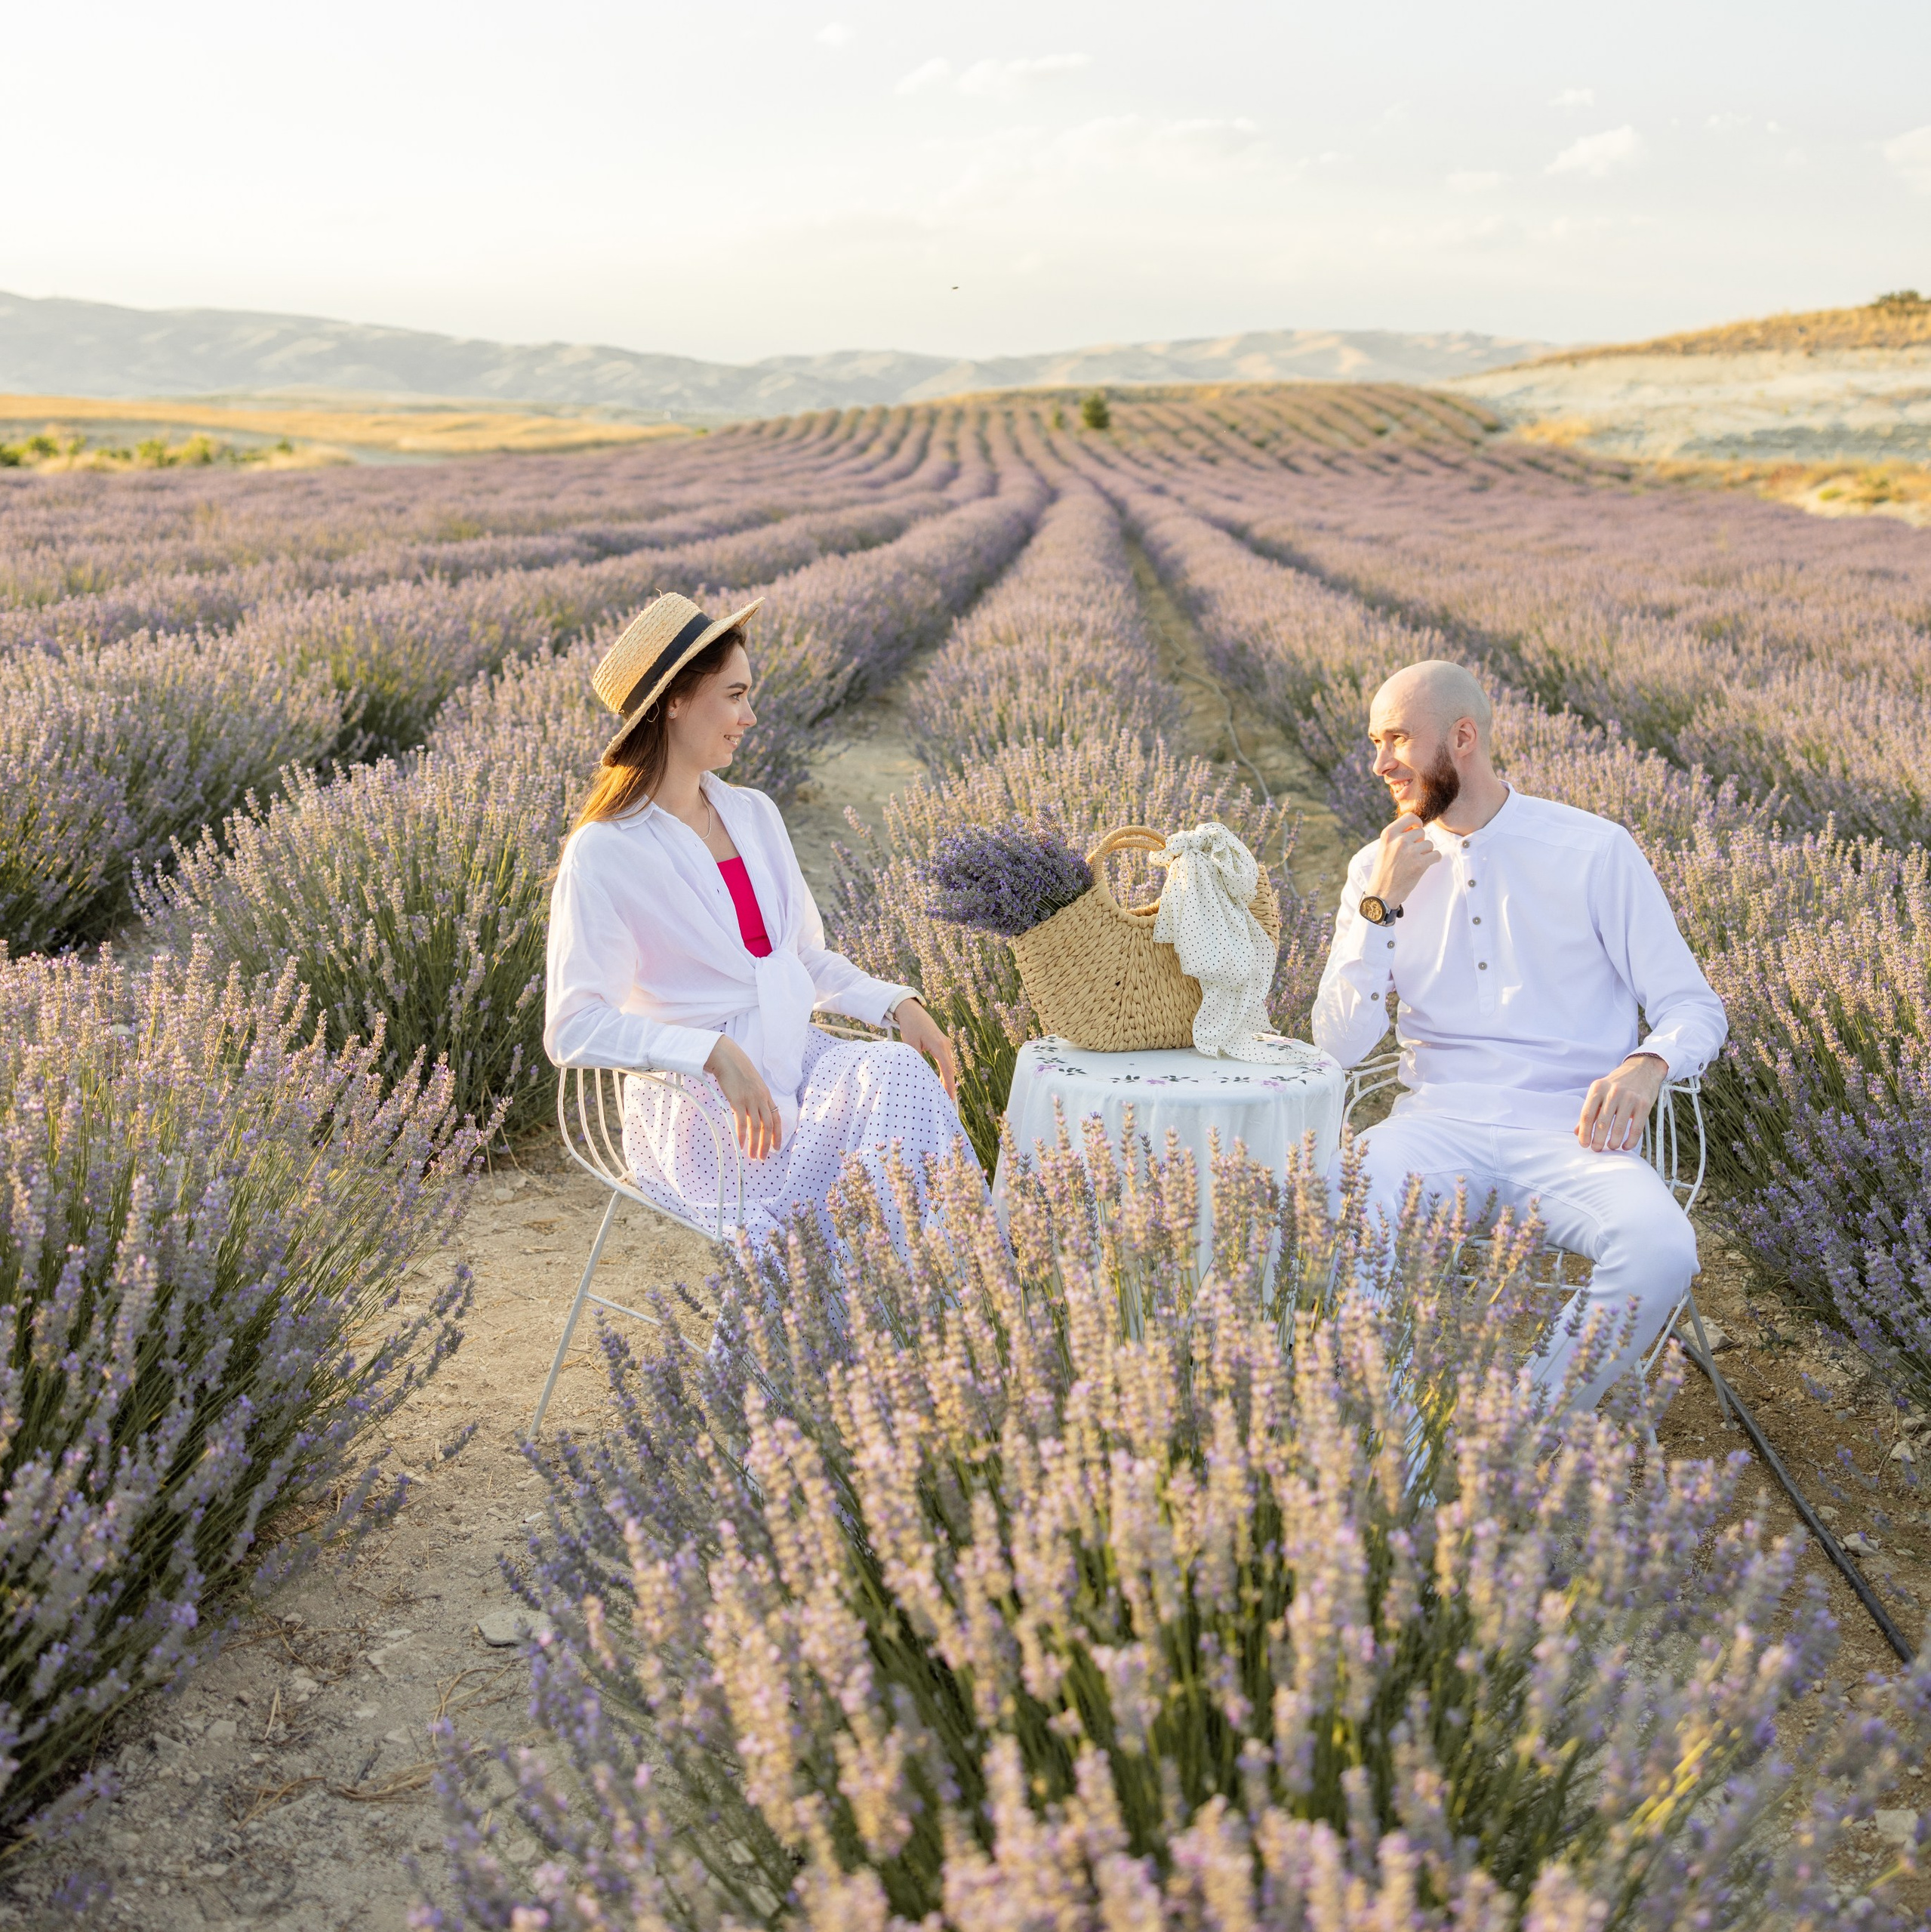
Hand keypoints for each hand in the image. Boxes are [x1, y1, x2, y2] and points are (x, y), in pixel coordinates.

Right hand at [704, 1035, 782, 1161]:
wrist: (727, 1058)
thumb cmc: (737, 1070)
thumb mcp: (752, 1083)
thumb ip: (755, 1097)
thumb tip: (754, 1112)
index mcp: (766, 1095)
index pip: (776, 1119)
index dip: (778, 1135)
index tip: (776, 1148)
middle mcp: (761, 1099)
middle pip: (768, 1127)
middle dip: (766, 1145)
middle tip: (763, 1158)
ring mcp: (750, 1100)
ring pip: (757, 1127)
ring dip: (755, 1144)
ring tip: (752, 1156)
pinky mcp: (738, 1101)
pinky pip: (741, 1122)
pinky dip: (742, 1136)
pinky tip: (741, 1145)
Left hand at [893, 997, 959, 1102]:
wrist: (912, 1011)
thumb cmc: (910, 1026)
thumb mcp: (910, 1044)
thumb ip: (916, 1060)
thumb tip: (919, 1076)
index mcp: (938, 1045)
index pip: (947, 1069)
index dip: (949, 1084)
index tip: (950, 1098)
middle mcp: (945, 1045)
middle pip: (950, 1069)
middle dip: (949, 1085)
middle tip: (947, 1101)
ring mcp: (945, 1044)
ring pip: (949, 1065)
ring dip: (947, 1079)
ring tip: (943, 1094)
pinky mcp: (942, 1044)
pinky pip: (946, 1061)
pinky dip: (945, 1071)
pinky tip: (941, 1080)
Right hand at [1366, 812, 1440, 910]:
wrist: (1382, 894)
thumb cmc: (1384, 871)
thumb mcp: (1384, 848)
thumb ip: (1398, 836)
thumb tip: (1417, 826)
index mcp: (1388, 834)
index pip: (1410, 817)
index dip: (1417, 822)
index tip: (1417, 829)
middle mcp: (1399, 840)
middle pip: (1421, 832)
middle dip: (1420, 842)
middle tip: (1411, 855)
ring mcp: (1410, 852)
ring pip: (1429, 844)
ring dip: (1426, 853)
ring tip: (1414, 862)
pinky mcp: (1420, 864)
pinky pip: (1436, 855)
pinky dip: (1433, 860)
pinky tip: (1424, 866)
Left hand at [1576, 1053, 1667, 1152]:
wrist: (1642, 1070)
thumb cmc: (1616, 1085)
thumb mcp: (1599, 1092)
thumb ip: (1589, 1111)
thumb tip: (1577, 1132)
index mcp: (1597, 1089)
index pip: (1587, 1114)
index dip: (1584, 1132)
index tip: (1583, 1144)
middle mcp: (1613, 1092)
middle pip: (1601, 1122)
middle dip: (1597, 1140)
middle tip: (1596, 1149)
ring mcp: (1630, 1098)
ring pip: (1618, 1127)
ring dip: (1613, 1142)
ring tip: (1610, 1148)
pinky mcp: (1644, 1104)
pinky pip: (1636, 1128)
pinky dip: (1630, 1141)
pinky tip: (1626, 1146)